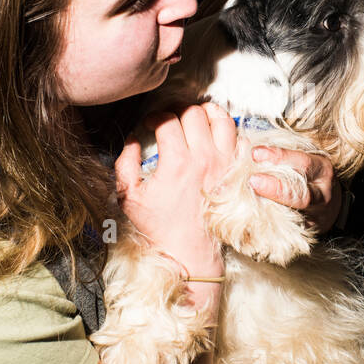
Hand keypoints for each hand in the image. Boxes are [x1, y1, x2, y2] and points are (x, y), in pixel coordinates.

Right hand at [114, 102, 236, 274]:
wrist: (189, 253)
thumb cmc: (159, 229)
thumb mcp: (129, 198)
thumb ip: (125, 163)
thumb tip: (133, 140)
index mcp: (177, 163)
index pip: (167, 120)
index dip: (155, 116)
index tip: (150, 123)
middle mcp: (204, 159)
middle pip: (194, 113)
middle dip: (178, 110)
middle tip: (172, 119)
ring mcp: (224, 164)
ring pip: (221, 119)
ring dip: (206, 112)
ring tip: (196, 117)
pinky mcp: (236, 172)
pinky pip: (239, 138)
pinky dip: (227, 130)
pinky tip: (215, 134)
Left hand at [247, 146, 340, 233]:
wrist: (329, 206)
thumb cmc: (308, 175)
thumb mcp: (300, 157)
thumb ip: (276, 152)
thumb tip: (244, 143)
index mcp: (322, 170)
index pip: (303, 163)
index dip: (279, 157)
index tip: (255, 153)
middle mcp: (322, 195)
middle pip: (302, 195)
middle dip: (276, 188)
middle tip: (252, 180)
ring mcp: (316, 217)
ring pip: (294, 217)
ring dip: (269, 210)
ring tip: (247, 201)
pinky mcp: (307, 233)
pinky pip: (287, 230)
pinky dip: (268, 225)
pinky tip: (250, 220)